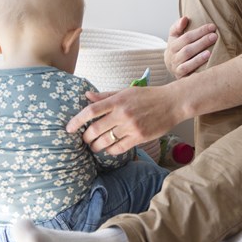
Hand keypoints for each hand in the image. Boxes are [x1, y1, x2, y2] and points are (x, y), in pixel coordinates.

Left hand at [67, 85, 182, 155]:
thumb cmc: (148, 96)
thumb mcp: (126, 91)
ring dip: (96, 146)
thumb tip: (87, 96)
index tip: (69, 128)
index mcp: (118, 100)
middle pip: (95, 129)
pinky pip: (119, 148)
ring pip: (106, 141)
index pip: (91, 110)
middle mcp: (123, 114)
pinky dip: (110, 150)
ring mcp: (131, 127)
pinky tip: (109, 149)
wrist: (173, 103)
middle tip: (85, 140)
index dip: (77, 120)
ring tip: (95, 147)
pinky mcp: (140, 138)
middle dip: (86, 138)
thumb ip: (106, 96)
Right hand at [164, 15, 216, 78]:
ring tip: (210, 52)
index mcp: (172, 44)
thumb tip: (185, 18)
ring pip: (187, 61)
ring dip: (198, 57)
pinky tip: (205, 66)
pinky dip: (195, 68)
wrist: (171, 65)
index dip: (199, 31)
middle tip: (214, 37)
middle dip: (202, 42)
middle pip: (187, 49)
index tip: (212, 27)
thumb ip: (178, 26)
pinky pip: (187, 72)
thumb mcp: (175, 36)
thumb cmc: (178, 47)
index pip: (186, 37)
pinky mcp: (180, 76)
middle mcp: (172, 56)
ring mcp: (176, 67)